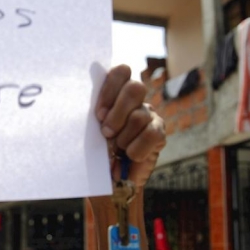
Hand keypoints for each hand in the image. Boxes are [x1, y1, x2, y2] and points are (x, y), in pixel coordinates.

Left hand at [95, 65, 165, 186]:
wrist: (111, 177)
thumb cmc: (96, 150)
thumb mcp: (90, 132)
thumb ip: (95, 119)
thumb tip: (99, 116)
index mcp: (116, 92)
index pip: (121, 72)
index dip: (110, 90)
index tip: (99, 115)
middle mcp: (135, 100)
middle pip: (135, 89)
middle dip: (118, 113)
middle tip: (106, 133)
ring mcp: (149, 114)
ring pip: (139, 116)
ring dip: (124, 137)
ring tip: (117, 148)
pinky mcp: (159, 132)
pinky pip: (151, 135)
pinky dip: (137, 149)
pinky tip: (130, 156)